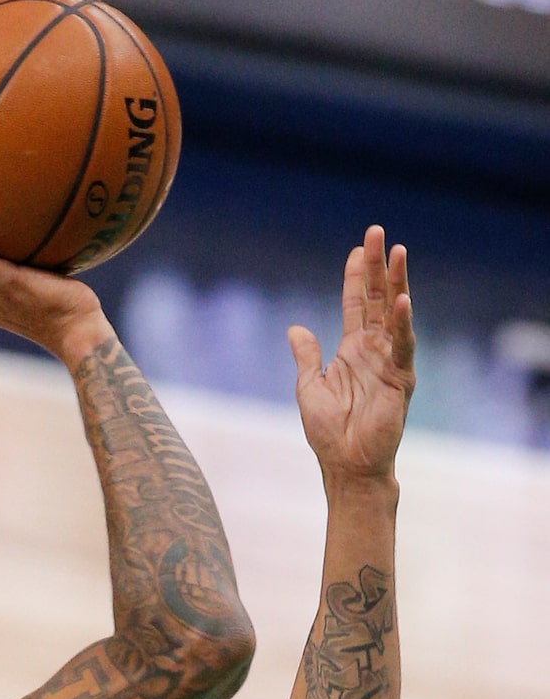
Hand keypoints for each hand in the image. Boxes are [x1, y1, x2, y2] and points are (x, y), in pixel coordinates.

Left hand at [289, 226, 413, 484]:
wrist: (347, 465)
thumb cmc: (329, 432)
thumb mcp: (308, 387)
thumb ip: (306, 357)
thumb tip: (295, 328)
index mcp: (353, 351)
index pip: (356, 304)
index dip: (356, 277)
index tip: (358, 249)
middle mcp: (374, 351)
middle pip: (377, 299)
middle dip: (378, 266)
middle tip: (378, 232)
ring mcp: (390, 362)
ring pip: (394, 314)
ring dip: (396, 283)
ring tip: (398, 252)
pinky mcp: (400, 379)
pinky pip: (403, 346)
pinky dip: (403, 323)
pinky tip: (402, 300)